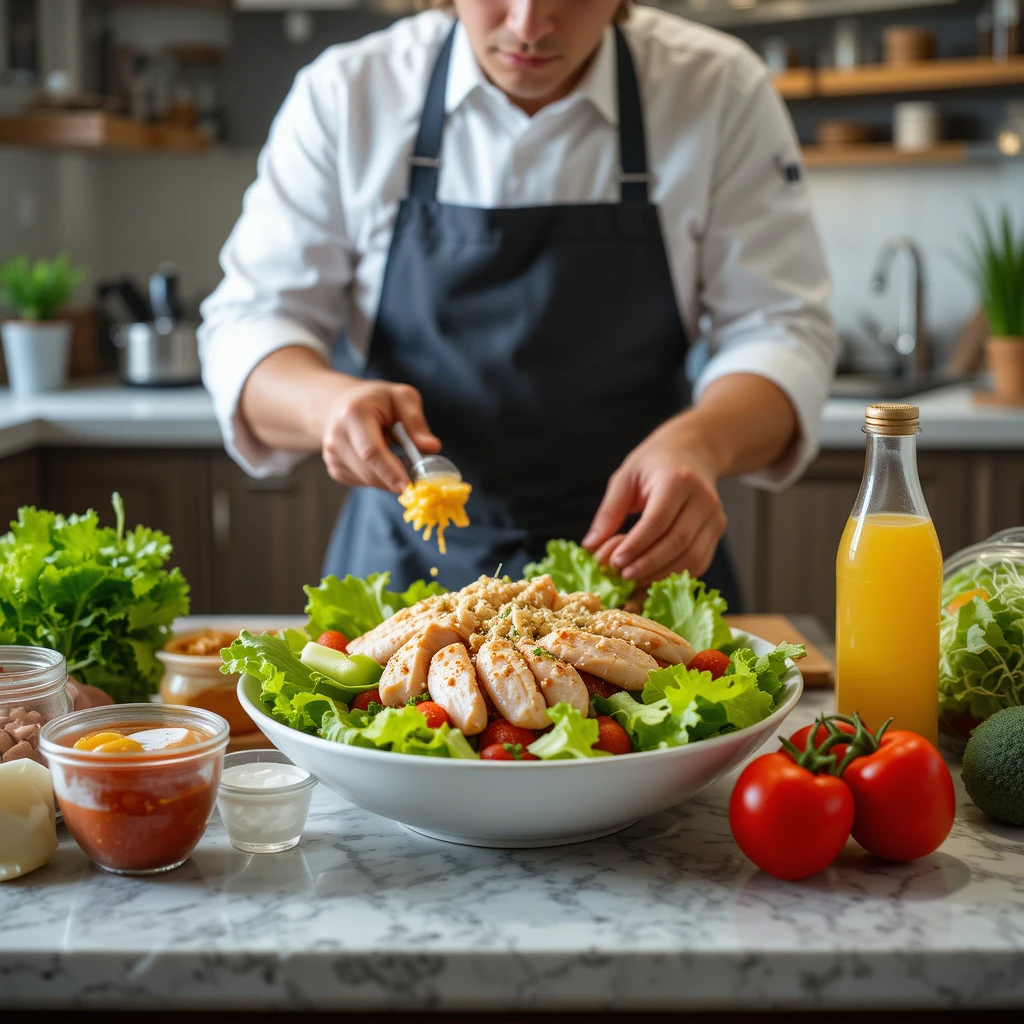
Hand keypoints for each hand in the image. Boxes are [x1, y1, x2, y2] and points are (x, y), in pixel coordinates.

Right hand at [321, 379, 439, 491]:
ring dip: (389, 477)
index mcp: (354, 415)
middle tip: (418, 474)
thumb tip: (432, 447)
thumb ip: (416, 421)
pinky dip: (379, 476)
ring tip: (395, 452)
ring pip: (368, 481)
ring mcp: (333, 456)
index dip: (390, 471)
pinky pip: (364, 482)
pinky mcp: (335, 469)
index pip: (371, 451)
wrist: (340, 403)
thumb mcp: (402, 397)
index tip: (407, 486)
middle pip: (370, 471)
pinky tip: (381, 458)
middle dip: (396, 478)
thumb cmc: (376, 399)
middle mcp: (337, 437)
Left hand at [582, 418, 726, 585]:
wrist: (693, 451)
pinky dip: (675, 574)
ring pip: (691, 557)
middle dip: (647, 564)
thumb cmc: (653, 463)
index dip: (636, 545)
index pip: (657, 521)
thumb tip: (590, 546)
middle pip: (676, 542)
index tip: (615, 562)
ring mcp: (715, 516)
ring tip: (634, 580)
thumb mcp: (625, 478)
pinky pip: (699, 561)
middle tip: (622, 576)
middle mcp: (702, 499)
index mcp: (678, 480)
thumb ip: (609, 511)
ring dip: (661, 574)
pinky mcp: (717, 530)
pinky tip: (653, 577)